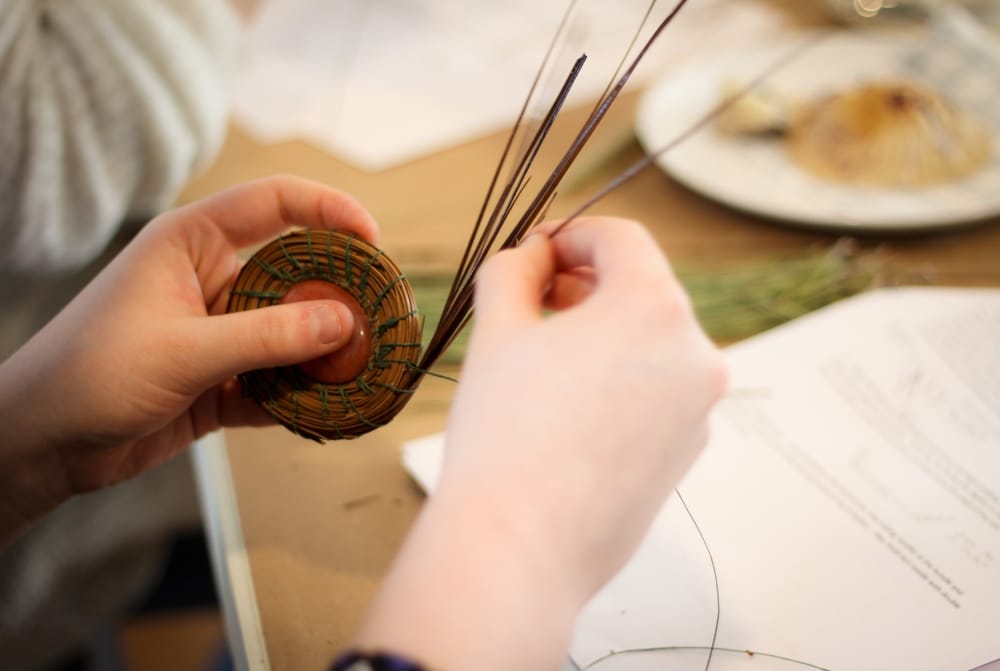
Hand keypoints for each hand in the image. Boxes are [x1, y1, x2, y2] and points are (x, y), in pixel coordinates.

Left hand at [0, 176, 377, 543]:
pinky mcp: (222, 380)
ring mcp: (219, 331)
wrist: (44, 444)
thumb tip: (343, 321)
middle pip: (294, 272)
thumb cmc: (91, 373)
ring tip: (366, 367)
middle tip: (381, 315)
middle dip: (339, 293)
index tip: (373, 240)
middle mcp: (212, 279)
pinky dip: (302, 394)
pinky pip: (277, 380)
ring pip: (290, 331)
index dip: (328, 211)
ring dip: (324, 351)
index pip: (273, 203)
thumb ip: (267, 336)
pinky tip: (329, 408)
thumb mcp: (185, 350)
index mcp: (192, 242)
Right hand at [355, 217, 726, 669]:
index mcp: (655, 308)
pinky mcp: (688, 453)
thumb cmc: (505, 434)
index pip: (622, 239)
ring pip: (651, 345)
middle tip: (533, 300)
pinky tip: (569, 411)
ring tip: (546, 358)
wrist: (520, 546)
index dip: (572, 233)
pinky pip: (656, 394)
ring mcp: (698, 410)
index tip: (537, 253)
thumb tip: (531, 254)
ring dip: (604, 335)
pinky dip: (620, 383)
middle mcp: (695, 354)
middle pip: (642, 290)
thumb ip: (514, 270)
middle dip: (587, 285)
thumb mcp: (498, 330)